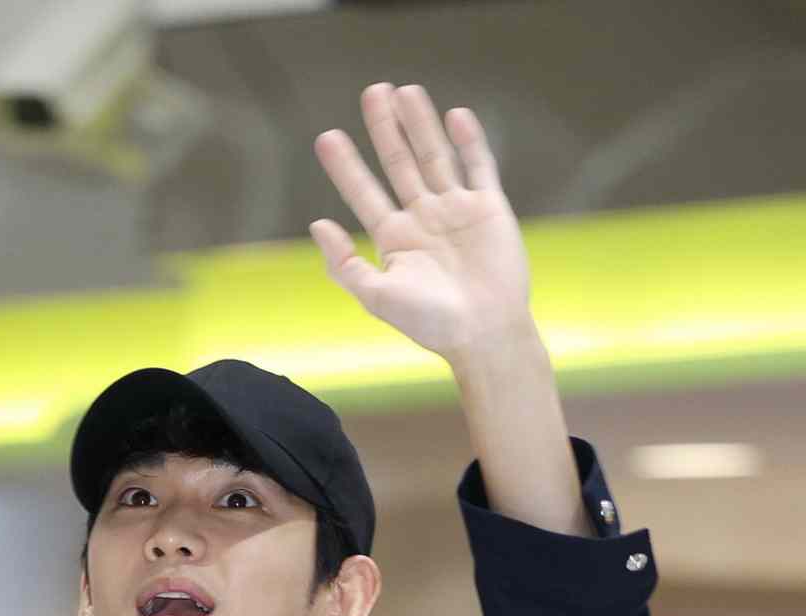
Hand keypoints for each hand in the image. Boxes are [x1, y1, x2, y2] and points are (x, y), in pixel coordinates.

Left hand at [310, 84, 529, 359]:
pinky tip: (454, 115)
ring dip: (421, 124)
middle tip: (372, 92)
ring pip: (435, 156)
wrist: (484, 334)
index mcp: (395, 240)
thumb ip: (344, 263)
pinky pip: (479, 166)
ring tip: (405, 91)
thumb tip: (316, 225)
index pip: (364, 194)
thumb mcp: (377, 296)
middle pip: (400, 164)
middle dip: (385, 129)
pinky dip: (469, 141)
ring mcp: (456, 210)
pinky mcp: (489, 208)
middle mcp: (423, 219)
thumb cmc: (430, 323)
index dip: (345, 166)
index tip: (326, 137)